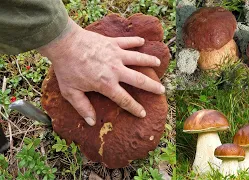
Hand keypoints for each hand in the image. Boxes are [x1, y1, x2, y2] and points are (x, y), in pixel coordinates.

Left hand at [37, 18, 164, 125]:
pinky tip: (142, 41)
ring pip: (138, 58)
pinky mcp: (112, 43)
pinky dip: (135, 41)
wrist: (64, 43)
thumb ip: (82, 107)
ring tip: (158, 63)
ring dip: (149, 60)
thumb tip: (91, 122)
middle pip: (139, 79)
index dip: (135, 108)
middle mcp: (115, 70)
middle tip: (162, 90)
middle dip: (152, 86)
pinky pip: (127, 42)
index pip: (124, 99)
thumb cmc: (66, 68)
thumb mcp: (71, 92)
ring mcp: (116, 55)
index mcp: (106, 84)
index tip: (143, 113)